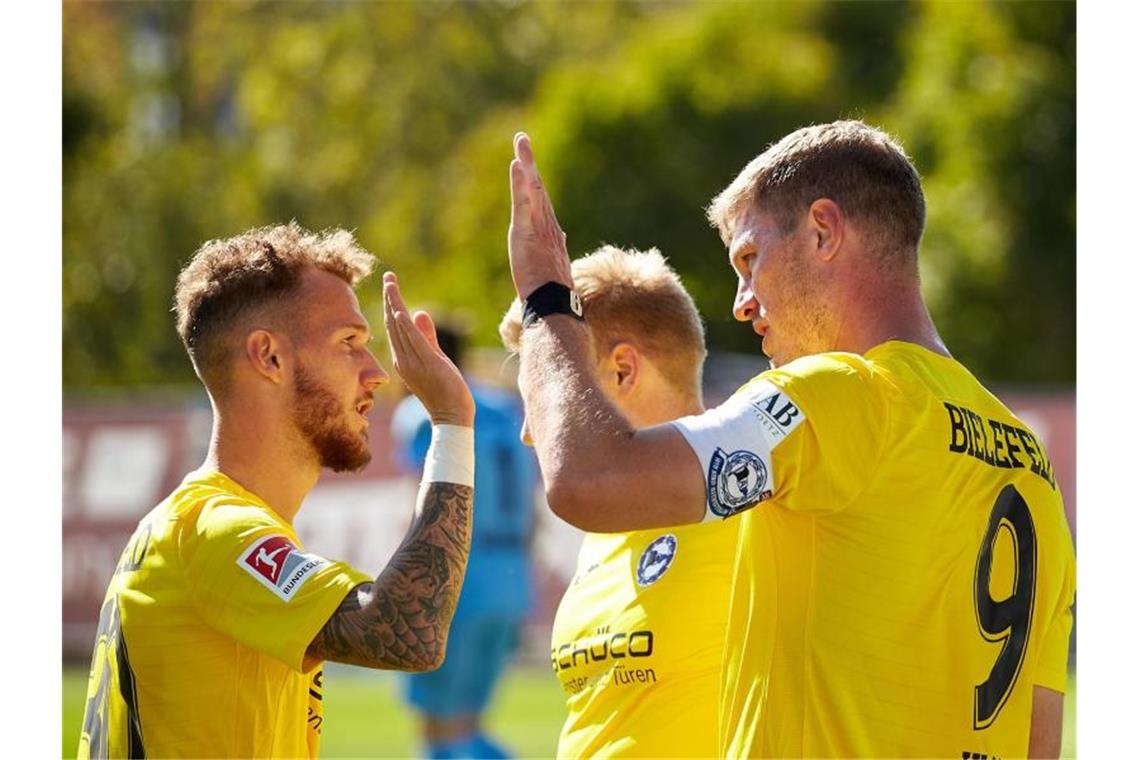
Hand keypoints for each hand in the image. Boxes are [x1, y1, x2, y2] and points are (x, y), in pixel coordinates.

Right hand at [382, 272, 474, 426]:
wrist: (451, 417)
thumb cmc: (445, 391)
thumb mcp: (435, 358)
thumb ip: (428, 337)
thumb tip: (420, 312)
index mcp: (404, 359)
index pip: (395, 327)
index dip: (391, 304)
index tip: (390, 284)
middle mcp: (404, 360)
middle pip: (393, 324)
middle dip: (390, 298)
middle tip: (388, 276)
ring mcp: (414, 363)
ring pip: (400, 329)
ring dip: (395, 304)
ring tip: (391, 284)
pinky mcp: (428, 364)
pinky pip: (414, 342)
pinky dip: (406, 326)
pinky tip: (401, 310)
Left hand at [508, 132, 573, 298]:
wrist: (554, 304)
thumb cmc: (552, 291)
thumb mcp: (553, 264)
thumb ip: (554, 247)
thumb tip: (561, 236)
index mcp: (550, 233)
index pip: (541, 201)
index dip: (534, 181)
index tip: (527, 162)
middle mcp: (546, 224)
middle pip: (537, 187)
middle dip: (530, 162)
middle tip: (521, 139)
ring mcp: (538, 226)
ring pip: (532, 189)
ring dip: (526, 163)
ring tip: (520, 142)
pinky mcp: (527, 230)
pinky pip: (524, 201)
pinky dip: (521, 182)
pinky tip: (518, 164)